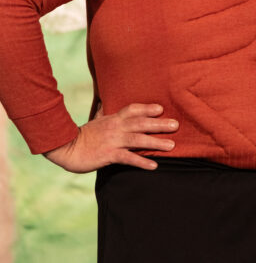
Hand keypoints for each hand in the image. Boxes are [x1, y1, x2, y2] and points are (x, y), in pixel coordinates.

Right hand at [44, 103, 177, 172]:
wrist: (66, 148)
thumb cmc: (83, 135)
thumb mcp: (95, 119)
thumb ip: (103, 111)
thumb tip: (105, 101)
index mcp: (113, 118)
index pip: (133, 110)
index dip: (147, 108)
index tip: (161, 108)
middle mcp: (116, 127)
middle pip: (141, 123)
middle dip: (159, 124)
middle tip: (176, 125)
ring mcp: (113, 141)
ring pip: (138, 140)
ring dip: (156, 142)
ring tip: (171, 146)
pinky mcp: (109, 155)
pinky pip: (128, 158)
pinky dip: (141, 161)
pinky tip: (154, 165)